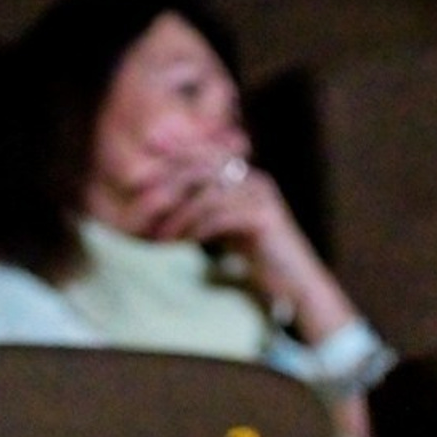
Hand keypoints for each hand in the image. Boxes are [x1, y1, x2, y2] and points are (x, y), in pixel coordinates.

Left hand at [126, 147, 360, 345]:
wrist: (296, 285)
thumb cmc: (261, 261)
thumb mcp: (228, 230)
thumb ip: (207, 214)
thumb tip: (169, 209)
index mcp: (246, 178)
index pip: (206, 153)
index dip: (177, 151)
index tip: (147, 154)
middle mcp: (255, 180)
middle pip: (203, 166)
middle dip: (168, 179)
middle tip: (140, 196)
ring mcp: (261, 196)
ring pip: (208, 192)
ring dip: (178, 215)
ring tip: (159, 236)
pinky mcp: (264, 217)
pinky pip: (220, 215)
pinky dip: (195, 228)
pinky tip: (180, 242)